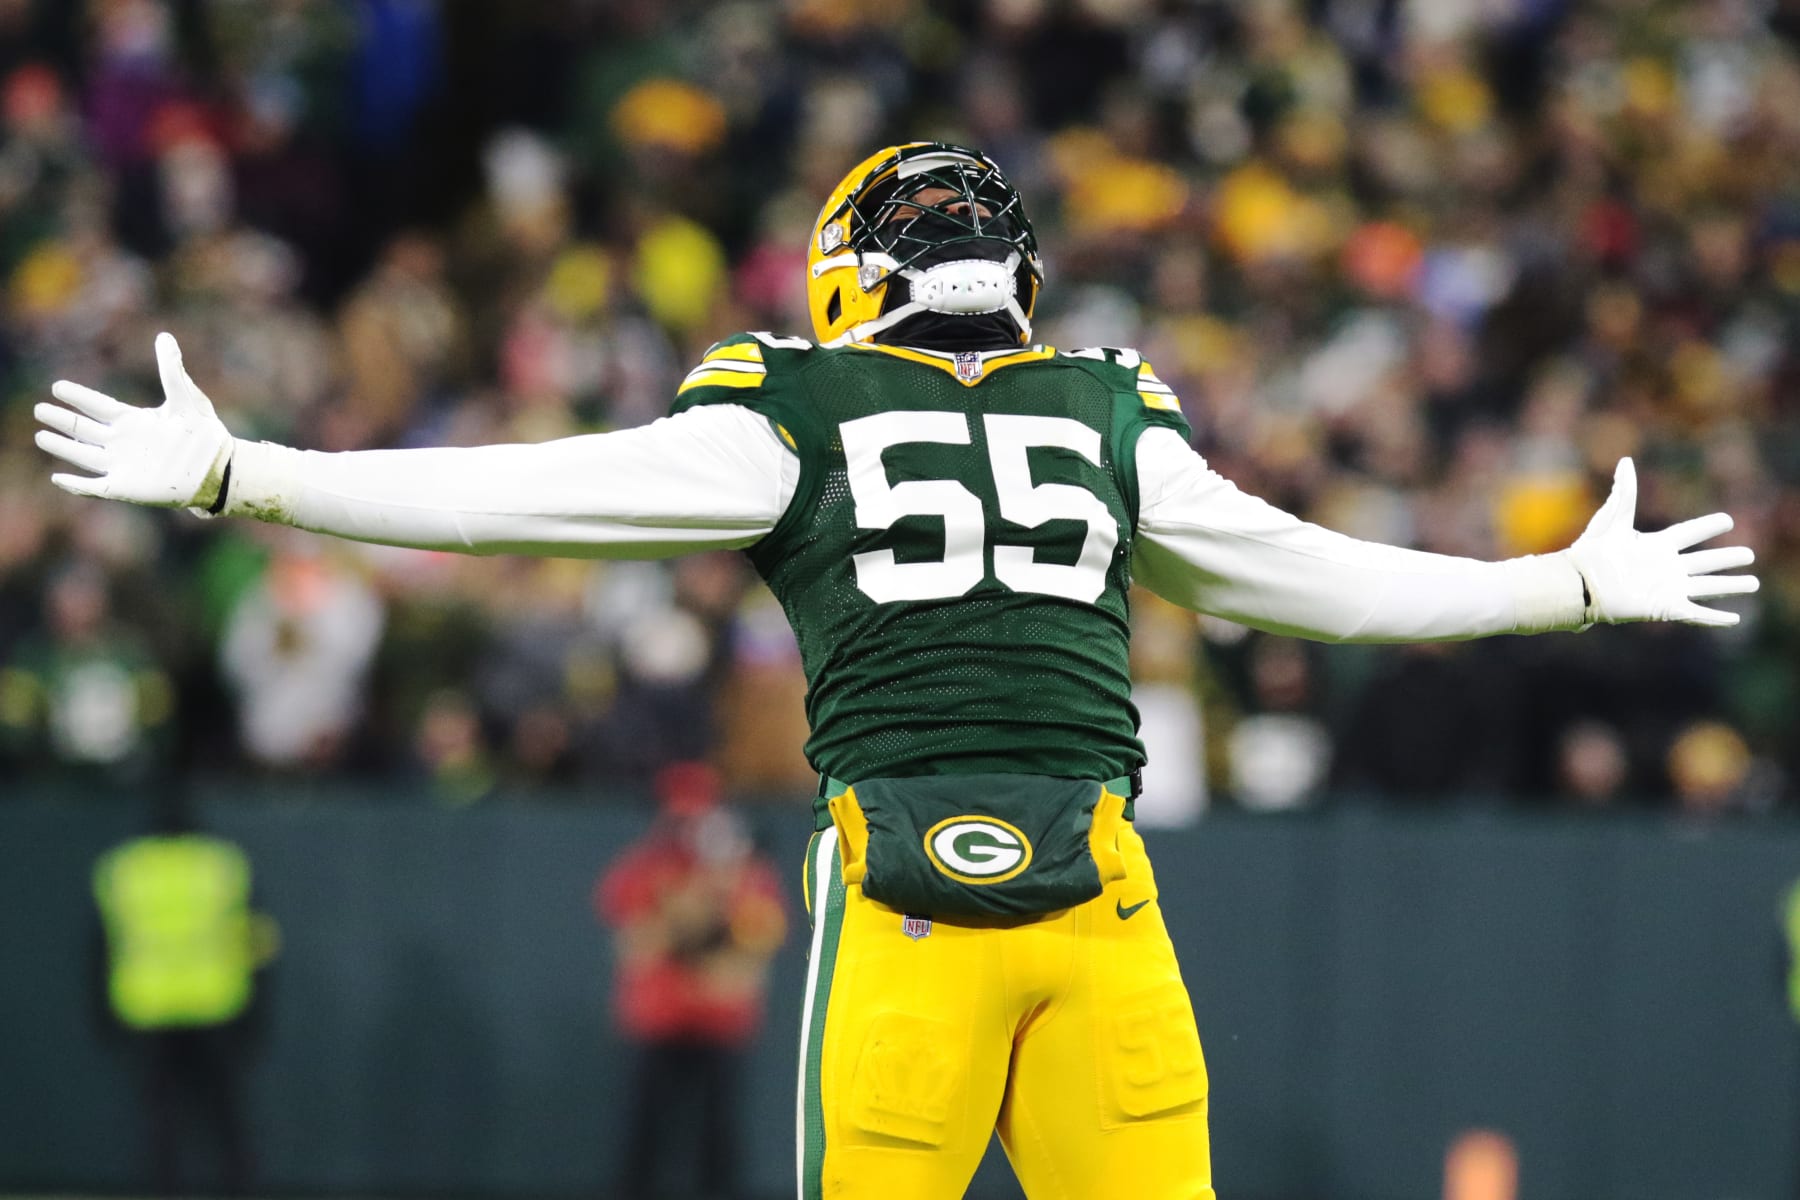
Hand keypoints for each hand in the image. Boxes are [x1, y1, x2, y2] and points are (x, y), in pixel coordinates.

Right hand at [35, 332, 231, 509]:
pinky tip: (58, 478)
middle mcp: (121, 441)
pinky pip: (94, 486)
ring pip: (81, 454)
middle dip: (61, 419)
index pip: (98, 405)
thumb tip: (164, 336)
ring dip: (62, 447)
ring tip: (41, 436)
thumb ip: (172, 370)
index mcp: (132, 421)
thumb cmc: (204, 435)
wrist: (219, 471)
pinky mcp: (125, 488)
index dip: (78, 396)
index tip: (57, 387)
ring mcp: (121, 464)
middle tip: (39, 409)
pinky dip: (76, 484)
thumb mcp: (188, 399)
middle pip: (82, 428)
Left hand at [1566, 457, 1757, 627]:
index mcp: (1657, 545)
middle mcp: (1667, 567)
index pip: (1688, 533)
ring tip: (1753, 583)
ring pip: (1708, 587)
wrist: (1580, 586)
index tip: (1727, 521)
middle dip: (1728, 559)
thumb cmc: (1593, 553)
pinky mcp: (1666, 608)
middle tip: (1749, 555)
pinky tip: (1734, 619)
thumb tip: (1626, 460)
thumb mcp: (1613, 520)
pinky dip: (1716, 618)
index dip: (1707, 527)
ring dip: (1731, 586)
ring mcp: (1668, 589)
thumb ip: (1624, 491)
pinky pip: (1697, 614)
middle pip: (1706, 562)